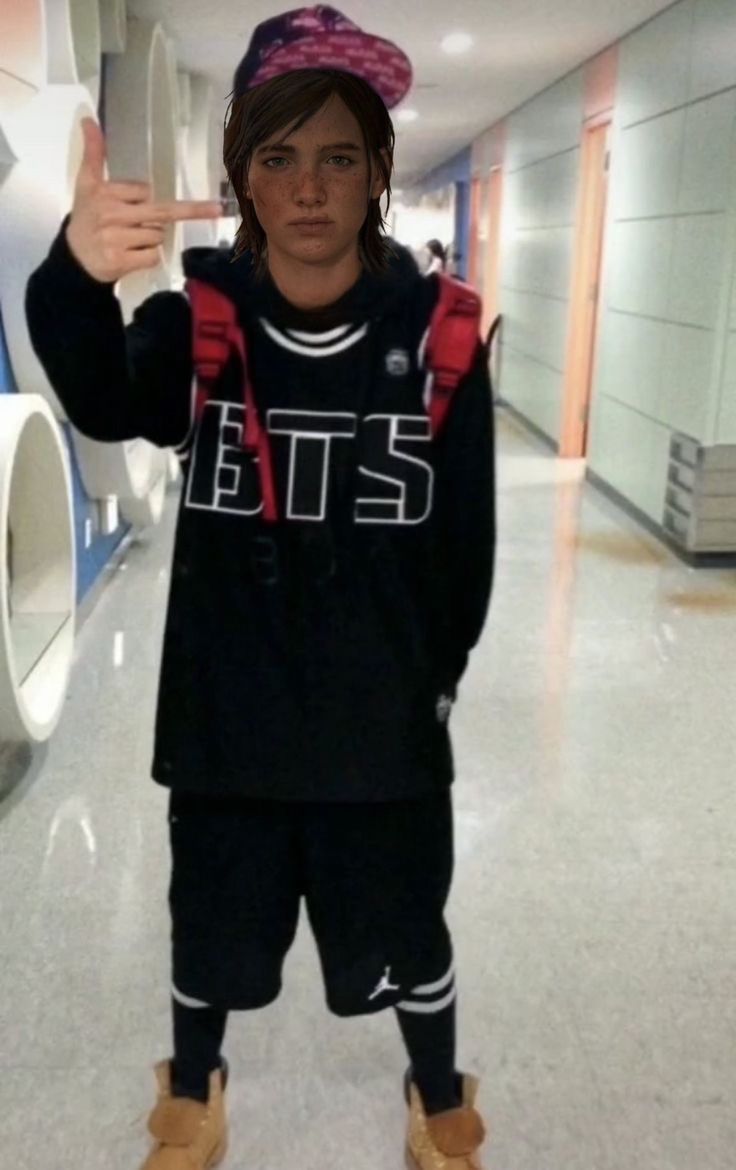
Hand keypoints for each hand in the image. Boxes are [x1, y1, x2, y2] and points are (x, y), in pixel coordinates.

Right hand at [65, 117, 222, 282]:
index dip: (143, 198)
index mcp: (104, 192)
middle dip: (190, 211)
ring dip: (151, 239)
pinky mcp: (121, 262)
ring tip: (129, 240)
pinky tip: (132, 255)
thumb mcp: (87, 183)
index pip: (144, 191)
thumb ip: (93, 153)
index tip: (132, 204)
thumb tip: (89, 119)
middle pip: (161, 213)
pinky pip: (153, 256)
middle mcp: (111, 214)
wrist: (74, 257)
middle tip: (218, 209)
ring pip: (158, 236)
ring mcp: (116, 239)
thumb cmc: (86, 217)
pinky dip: (149, 257)